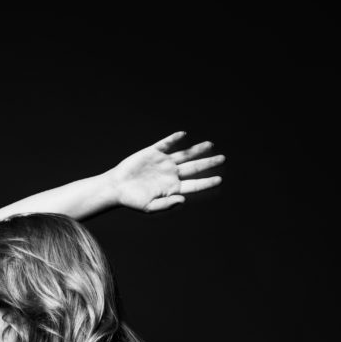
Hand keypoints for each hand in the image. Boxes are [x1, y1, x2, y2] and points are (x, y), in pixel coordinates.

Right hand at [107, 130, 224, 212]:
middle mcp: (171, 174)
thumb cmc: (133, 200)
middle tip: (223, 158)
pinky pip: (166, 144)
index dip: (206, 182)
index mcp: (172, 187)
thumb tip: (183, 199)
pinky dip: (173, 139)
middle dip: (208, 163)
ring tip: (210, 145)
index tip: (219, 180)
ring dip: (197, 150)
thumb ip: (167, 203)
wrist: (117, 188)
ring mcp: (163, 162)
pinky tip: (182, 135)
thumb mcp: (150, 207)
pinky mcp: (152, 153)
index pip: (194, 184)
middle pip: (194, 167)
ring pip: (184, 154)